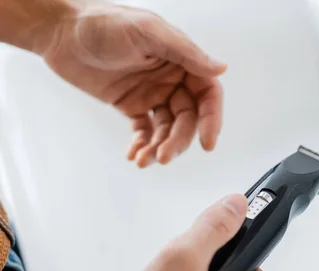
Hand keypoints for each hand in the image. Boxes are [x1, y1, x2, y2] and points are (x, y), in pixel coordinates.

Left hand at [40, 1, 225, 166]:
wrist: (60, 32)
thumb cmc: (103, 22)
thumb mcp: (147, 32)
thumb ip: (185, 52)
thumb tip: (221, 68)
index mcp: (181, 61)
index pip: (207, 94)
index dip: (211, 119)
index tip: (207, 143)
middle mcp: (171, 80)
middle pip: (187, 118)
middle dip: (178, 140)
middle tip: (164, 156)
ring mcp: (152, 94)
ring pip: (167, 129)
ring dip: (159, 147)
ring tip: (144, 161)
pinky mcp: (131, 105)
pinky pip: (144, 130)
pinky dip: (142, 145)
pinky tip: (134, 156)